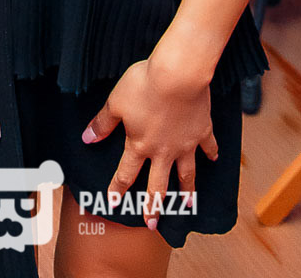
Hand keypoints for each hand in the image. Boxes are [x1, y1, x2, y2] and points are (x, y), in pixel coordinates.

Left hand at [81, 57, 217, 228]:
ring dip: (186, 190)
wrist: (178, 75)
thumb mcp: (116, 102)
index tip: (114, 204)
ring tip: (187, 205)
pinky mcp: (202, 131)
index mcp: (139, 145)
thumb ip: (102, 123)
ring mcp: (185, 144)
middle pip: (157, 184)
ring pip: (186, 173)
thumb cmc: (144, 86)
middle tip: (152, 224)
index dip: (118, 189)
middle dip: (153, 206)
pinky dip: (211, 153)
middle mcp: (163, 151)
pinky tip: (214, 159)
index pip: (126, 173)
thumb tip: (87, 138)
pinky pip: (208, 146)